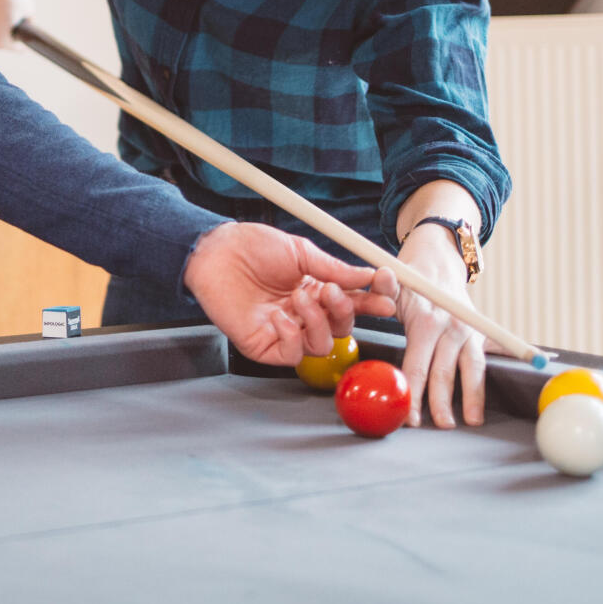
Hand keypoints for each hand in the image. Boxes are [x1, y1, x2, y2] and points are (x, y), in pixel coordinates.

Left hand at [183, 221, 397, 364]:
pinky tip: (278, 316)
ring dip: (317, 322)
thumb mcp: (300, 252)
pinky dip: (291, 336)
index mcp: (316, 289)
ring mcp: (285, 331)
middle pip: (342, 328)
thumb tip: (369, 276)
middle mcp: (304, 313)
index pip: (353, 303)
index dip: (373, 302)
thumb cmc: (252, 247)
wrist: (215, 251)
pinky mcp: (265, 346)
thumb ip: (334, 269)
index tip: (387, 294)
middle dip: (345, 311)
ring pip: (322, 346)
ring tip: (298, 297)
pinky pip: (292, 356)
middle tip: (332, 290)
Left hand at [393, 225, 488, 428]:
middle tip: (436, 428)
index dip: (413, 392)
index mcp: (426, 320)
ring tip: (468, 422)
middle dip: (438, 403)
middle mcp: (450, 327)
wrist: (440, 263)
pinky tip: (479, 409)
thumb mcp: (395, 283)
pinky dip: (481, 387)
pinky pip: (481, 364)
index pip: (418, 364)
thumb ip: (384, 287)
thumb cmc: (411, 281)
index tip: (410, 418)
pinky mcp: (479, 335)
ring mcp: (468, 331)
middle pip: (443, 373)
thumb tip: (382, 275)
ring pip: (469, 370)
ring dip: (469, 399)